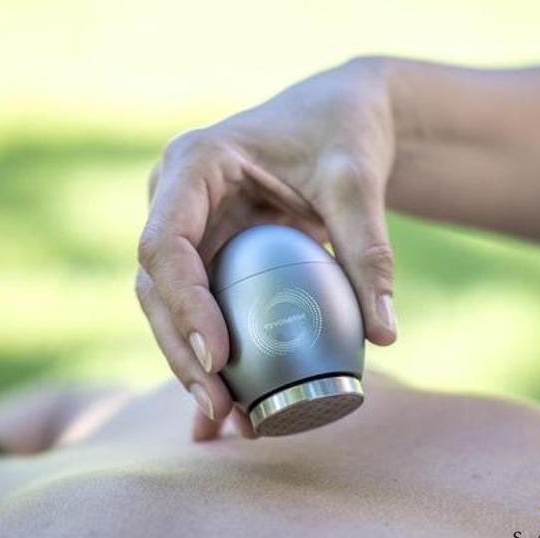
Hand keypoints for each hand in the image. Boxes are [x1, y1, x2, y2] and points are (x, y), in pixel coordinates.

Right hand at [136, 58, 397, 440]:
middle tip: (222, 407)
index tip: (219, 357)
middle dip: (182, 351)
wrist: (337, 116)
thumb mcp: (357, 182)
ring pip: (169, 306)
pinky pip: (199, 308)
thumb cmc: (342, 132)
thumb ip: (367, 251)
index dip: (183, 305)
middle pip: (156, 286)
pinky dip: (211, 355)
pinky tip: (226, 411)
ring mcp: (187, 227)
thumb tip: (384, 333)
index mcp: (193, 164)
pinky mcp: (208, 253)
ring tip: (229, 420)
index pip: (165, 243)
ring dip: (192, 364)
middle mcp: (175, 198)